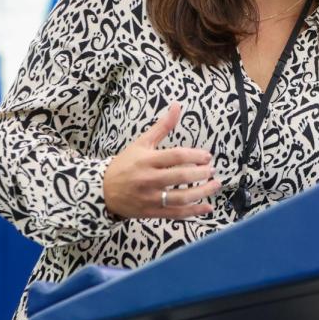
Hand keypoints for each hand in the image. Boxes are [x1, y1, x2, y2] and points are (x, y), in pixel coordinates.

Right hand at [103, 102, 220, 218]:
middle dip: (201, 173)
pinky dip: (193, 212)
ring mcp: (150, 198)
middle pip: (180, 176)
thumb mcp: (141, 143)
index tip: (207, 156)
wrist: (103, 190)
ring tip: (215, 185)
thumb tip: (178, 105)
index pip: (176, 156)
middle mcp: (149, 179)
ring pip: (180, 198)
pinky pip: (176, 214)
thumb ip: (162, 127)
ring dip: (202, 192)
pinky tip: (208, 207)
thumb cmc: (125, 164)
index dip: (195, 156)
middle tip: (213, 170)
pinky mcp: (152, 212)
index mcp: (147, 160)